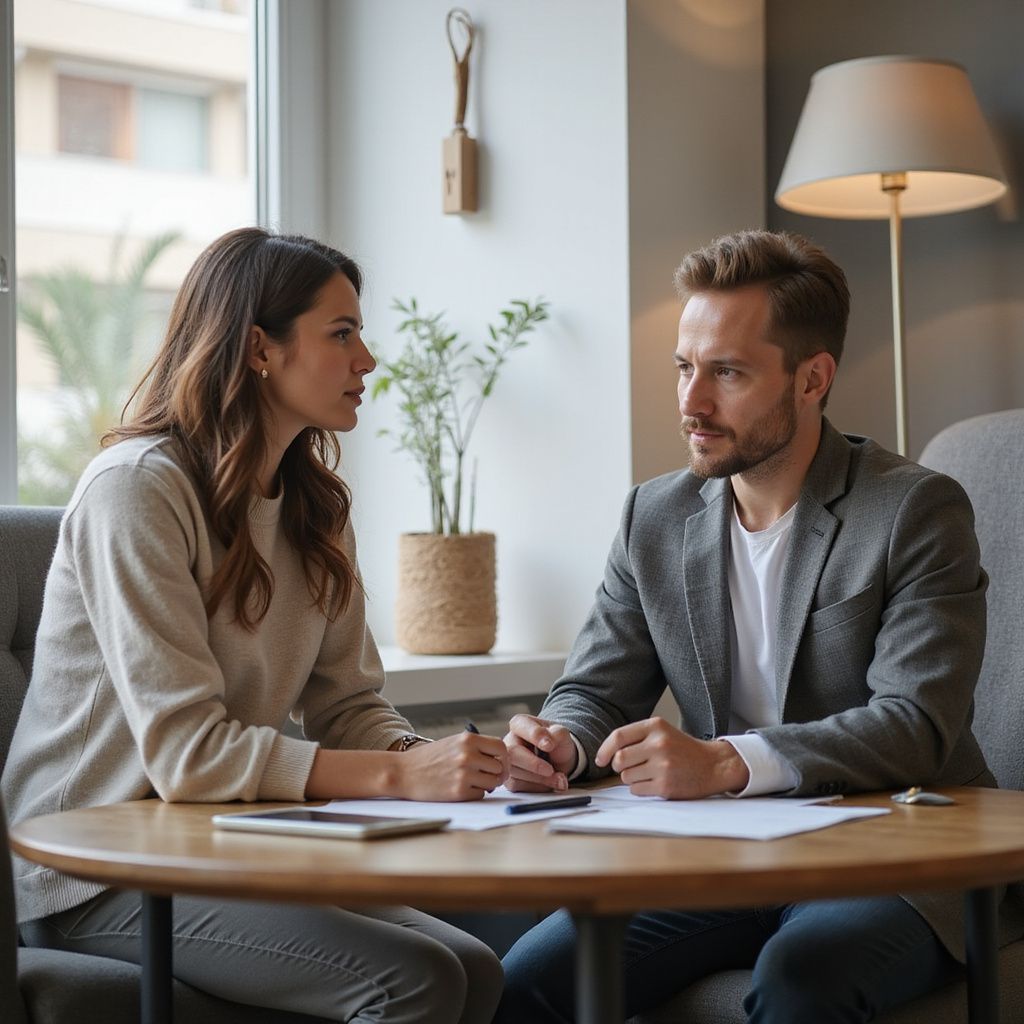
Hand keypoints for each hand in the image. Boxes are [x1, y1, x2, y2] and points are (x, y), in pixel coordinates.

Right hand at [395, 731, 508, 800]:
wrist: (404, 772)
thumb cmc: (430, 758)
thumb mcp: (454, 743)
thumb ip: (477, 747)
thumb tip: (502, 760)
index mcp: (468, 739)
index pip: (501, 747)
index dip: (504, 758)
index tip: (500, 764)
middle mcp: (468, 755)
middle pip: (500, 767)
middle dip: (496, 774)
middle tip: (486, 777)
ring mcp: (464, 774)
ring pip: (493, 782)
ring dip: (487, 784)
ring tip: (472, 781)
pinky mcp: (458, 792)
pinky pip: (480, 795)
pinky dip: (474, 793)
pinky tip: (460, 788)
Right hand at [503, 714, 574, 791]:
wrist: (559, 761)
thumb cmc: (557, 744)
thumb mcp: (562, 734)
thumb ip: (558, 733)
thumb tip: (547, 742)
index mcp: (520, 724)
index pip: (520, 726)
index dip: (534, 736)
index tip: (549, 745)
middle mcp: (509, 741)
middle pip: (513, 753)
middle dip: (534, 765)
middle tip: (550, 770)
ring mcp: (507, 762)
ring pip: (516, 773)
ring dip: (540, 779)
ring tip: (559, 778)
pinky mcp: (509, 779)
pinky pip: (519, 786)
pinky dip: (537, 787)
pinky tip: (549, 783)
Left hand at [595, 718, 748, 798]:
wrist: (713, 765)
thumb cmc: (683, 750)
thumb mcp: (662, 732)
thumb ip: (637, 737)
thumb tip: (607, 754)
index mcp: (656, 726)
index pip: (618, 736)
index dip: (604, 750)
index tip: (601, 760)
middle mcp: (659, 744)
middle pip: (619, 759)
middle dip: (619, 766)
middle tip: (630, 767)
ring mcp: (662, 766)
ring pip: (626, 777)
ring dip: (631, 778)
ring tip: (648, 774)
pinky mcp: (666, 786)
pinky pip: (636, 790)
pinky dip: (640, 789)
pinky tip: (654, 783)